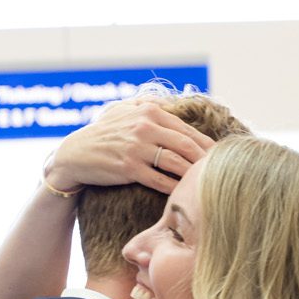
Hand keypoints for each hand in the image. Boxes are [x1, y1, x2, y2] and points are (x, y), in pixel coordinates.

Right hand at [41, 98, 212, 198]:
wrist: (75, 154)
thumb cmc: (103, 134)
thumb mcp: (123, 110)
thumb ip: (147, 103)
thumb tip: (171, 102)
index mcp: (149, 110)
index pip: (186, 129)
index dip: (207, 145)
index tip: (222, 157)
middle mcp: (144, 126)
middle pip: (186, 145)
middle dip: (207, 160)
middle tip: (222, 173)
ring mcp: (136, 147)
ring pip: (176, 162)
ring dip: (194, 175)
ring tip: (207, 185)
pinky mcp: (129, 167)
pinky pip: (160, 180)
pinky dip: (175, 188)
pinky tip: (185, 195)